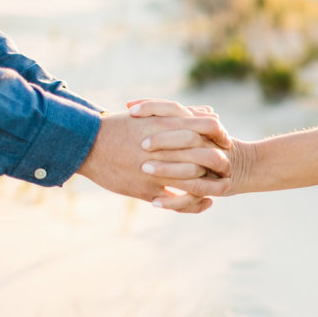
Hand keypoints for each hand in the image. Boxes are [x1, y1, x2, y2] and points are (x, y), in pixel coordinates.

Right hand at [76, 104, 228, 211]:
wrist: (86, 145)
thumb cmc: (120, 127)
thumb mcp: (150, 115)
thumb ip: (183, 114)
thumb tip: (212, 113)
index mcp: (165, 125)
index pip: (206, 127)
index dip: (220, 134)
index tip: (227, 141)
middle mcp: (163, 148)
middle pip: (205, 155)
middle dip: (221, 162)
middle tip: (231, 166)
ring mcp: (155, 171)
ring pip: (194, 181)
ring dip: (213, 186)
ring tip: (224, 186)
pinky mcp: (146, 190)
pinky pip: (176, 201)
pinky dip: (194, 203)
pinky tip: (206, 202)